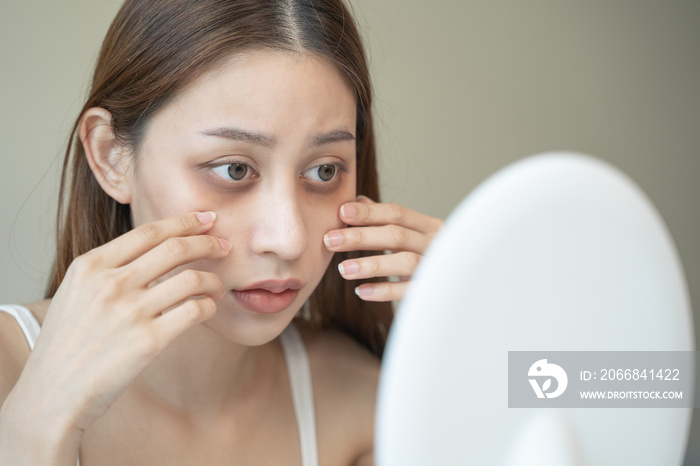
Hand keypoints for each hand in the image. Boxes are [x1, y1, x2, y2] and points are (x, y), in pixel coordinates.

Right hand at [12, 212, 229, 436]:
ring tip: (217, 286)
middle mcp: (111, 284)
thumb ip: (109, 267)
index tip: (206, 220)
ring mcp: (130, 312)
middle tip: (224, 247)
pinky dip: (209, 306)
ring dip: (213, 279)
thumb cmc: (68, 343)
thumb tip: (157, 247)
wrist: (53, 393)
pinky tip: (208, 309)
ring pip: (192, 279)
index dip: (184, 222)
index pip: (149, 231)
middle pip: (176, 248)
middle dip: (208, 243)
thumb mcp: (76, 291)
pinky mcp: (149, 340)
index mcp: (91, 265)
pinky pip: (195, 311)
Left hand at [324, 196, 442, 301]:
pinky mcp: (435, 291)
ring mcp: (437, 268)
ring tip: (342, 269)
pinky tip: (361, 291)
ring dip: (370, 264)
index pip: (397, 213)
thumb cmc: (430, 257)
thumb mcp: (413, 235)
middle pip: (396, 235)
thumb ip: (387, 219)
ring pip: (404, 262)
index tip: (341, 212)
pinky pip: (408, 291)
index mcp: (429, 226)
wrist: (465, 288)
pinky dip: (384, 290)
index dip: (368, 212)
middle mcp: (436, 244)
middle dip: (360, 237)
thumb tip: (358, 200)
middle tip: (330, 240)